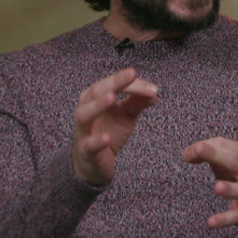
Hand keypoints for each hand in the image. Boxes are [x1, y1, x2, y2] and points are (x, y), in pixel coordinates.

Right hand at [72, 67, 157, 185]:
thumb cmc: (108, 131)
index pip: (109, 84)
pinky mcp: (86, 151)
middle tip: (131, 75)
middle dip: (114, 83)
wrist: (94, 162)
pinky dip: (97, 141)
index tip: (147, 82)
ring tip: (112, 97)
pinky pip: (89, 145)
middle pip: (95, 92)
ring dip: (98, 105)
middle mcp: (85, 110)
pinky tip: (107, 138)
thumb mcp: (126, 114)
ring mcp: (84, 131)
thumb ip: (138, 101)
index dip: (127, 80)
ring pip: (85, 115)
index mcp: (94, 98)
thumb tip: (153, 91)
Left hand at [182, 137, 237, 229]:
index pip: (224, 146)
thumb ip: (210, 152)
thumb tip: (187, 155)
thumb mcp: (232, 160)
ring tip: (218, 187)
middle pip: (235, 162)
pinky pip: (235, 216)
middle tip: (199, 149)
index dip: (206, 147)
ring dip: (229, 189)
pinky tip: (211, 222)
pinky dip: (224, 219)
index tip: (190, 152)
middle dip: (216, 155)